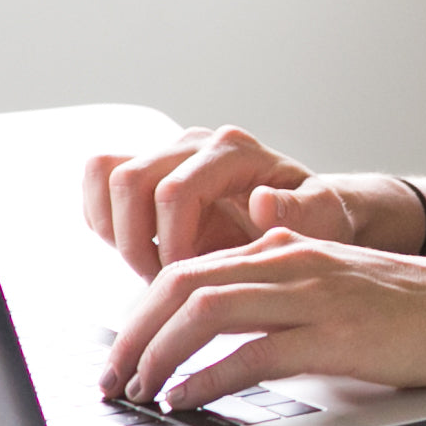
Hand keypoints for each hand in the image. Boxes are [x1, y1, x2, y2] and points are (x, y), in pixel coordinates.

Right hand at [80, 125, 366, 278]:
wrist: (303, 210)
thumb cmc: (313, 216)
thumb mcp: (325, 217)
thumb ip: (302, 211)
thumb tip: (261, 201)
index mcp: (234, 151)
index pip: (174, 191)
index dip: (171, 243)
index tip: (187, 277)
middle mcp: (195, 144)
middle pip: (129, 180)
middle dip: (137, 243)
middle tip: (164, 282)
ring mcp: (168, 155)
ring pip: (106, 175)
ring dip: (117, 233)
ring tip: (153, 269)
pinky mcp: (148, 174)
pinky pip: (100, 186)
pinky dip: (106, 225)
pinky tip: (142, 254)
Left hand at [102, 230, 425, 410]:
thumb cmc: (415, 305)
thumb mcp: (336, 281)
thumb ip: (284, 287)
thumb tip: (229, 315)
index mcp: (288, 245)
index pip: (190, 267)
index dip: (143, 309)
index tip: (124, 350)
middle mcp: (292, 260)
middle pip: (182, 283)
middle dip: (134, 331)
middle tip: (113, 375)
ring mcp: (313, 295)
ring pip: (207, 310)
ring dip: (159, 353)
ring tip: (139, 389)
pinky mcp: (335, 335)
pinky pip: (253, 353)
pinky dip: (208, 378)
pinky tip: (187, 399)